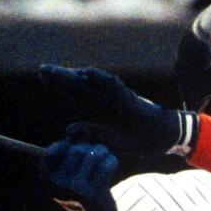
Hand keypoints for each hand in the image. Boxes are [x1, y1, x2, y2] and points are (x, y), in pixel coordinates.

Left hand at [40, 64, 192, 156]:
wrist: (168, 136)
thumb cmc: (142, 138)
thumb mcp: (111, 140)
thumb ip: (91, 133)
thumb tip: (68, 131)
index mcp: (103, 107)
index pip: (78, 93)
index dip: (61, 85)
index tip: (42, 78)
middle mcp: (109, 99)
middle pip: (82, 85)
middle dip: (62, 77)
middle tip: (43, 69)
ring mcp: (120, 99)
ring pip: (95, 84)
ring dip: (77, 77)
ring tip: (59, 72)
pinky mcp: (133, 102)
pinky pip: (117, 89)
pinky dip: (104, 81)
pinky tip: (89, 74)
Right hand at [40, 140, 118, 210]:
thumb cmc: (79, 194)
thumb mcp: (64, 179)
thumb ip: (65, 158)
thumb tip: (73, 131)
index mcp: (48, 179)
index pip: (53, 151)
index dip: (66, 146)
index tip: (76, 152)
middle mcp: (59, 184)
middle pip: (76, 150)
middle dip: (88, 148)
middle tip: (95, 153)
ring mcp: (77, 189)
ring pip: (92, 155)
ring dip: (101, 152)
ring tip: (104, 155)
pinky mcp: (95, 193)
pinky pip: (105, 165)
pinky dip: (111, 160)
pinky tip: (111, 162)